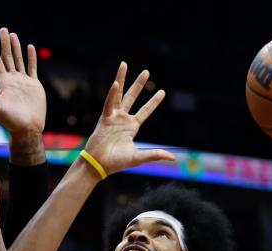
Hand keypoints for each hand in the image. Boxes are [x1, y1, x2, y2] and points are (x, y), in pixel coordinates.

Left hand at [0, 27, 45, 137]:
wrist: (27, 128)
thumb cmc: (10, 121)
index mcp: (3, 83)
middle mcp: (13, 80)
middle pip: (8, 57)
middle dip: (5, 43)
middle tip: (3, 29)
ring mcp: (24, 82)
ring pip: (19, 60)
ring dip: (16, 48)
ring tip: (13, 35)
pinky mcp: (34, 85)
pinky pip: (32, 68)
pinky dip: (31, 57)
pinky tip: (30, 47)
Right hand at [83, 62, 175, 176]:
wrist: (99, 165)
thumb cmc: (116, 163)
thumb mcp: (138, 157)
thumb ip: (155, 154)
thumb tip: (173, 157)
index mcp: (132, 127)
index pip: (145, 111)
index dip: (153, 102)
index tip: (162, 92)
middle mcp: (123, 119)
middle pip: (132, 97)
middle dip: (139, 84)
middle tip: (146, 71)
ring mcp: (113, 117)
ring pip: (118, 94)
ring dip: (121, 79)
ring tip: (124, 64)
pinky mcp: (104, 119)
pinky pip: (108, 104)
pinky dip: (111, 94)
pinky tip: (116, 83)